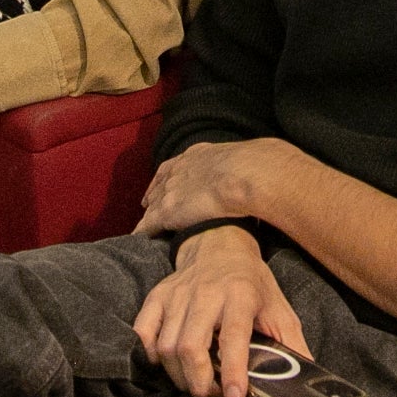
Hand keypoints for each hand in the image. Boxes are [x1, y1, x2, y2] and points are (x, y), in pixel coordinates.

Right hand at [131, 226, 309, 396]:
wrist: (220, 245)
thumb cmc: (251, 282)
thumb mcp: (279, 308)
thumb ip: (292, 344)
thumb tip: (307, 379)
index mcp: (240, 295)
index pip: (233, 337)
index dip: (233, 371)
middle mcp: (206, 293)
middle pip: (190, 348)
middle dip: (200, 382)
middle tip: (213, 393)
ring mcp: (177, 294)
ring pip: (167, 347)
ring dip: (180, 376)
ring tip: (198, 382)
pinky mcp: (158, 296)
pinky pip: (144, 332)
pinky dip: (152, 355)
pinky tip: (170, 362)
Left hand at [134, 136, 291, 234]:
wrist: (246, 174)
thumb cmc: (253, 168)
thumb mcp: (243, 160)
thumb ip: (242, 167)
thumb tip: (259, 173)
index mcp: (196, 155)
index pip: (174, 166)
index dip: (168, 178)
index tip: (164, 185)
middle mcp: (179, 170)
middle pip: (159, 184)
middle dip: (154, 194)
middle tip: (148, 205)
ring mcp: (171, 190)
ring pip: (151, 205)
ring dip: (147, 214)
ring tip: (143, 225)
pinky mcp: (167, 211)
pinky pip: (147, 225)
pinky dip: (142, 233)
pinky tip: (138, 240)